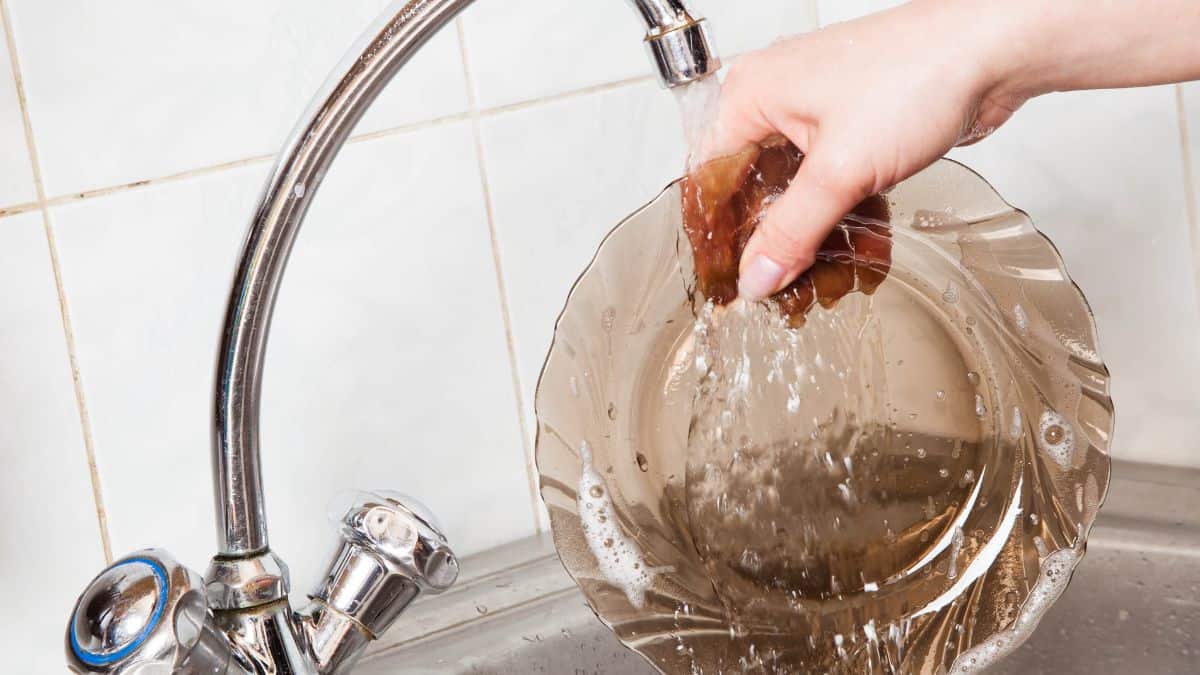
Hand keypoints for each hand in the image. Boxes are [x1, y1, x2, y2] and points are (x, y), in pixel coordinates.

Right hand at [701, 1, 1025, 300]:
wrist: (994, 50)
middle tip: (777, 288)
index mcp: (750, 96)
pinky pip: (829, 183)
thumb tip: (755, 278)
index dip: (719, 236)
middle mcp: (775, 101)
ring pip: (793, 190)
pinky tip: (854, 251)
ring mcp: (815, 113)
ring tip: (818, 279)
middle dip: (768, 241)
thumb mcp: (841, 171)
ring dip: (809, 234)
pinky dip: (839, 216)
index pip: (710, 180)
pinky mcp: (852, 129)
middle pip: (751, 188)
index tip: (730, 282)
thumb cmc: (918, 74)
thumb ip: (792, 232)